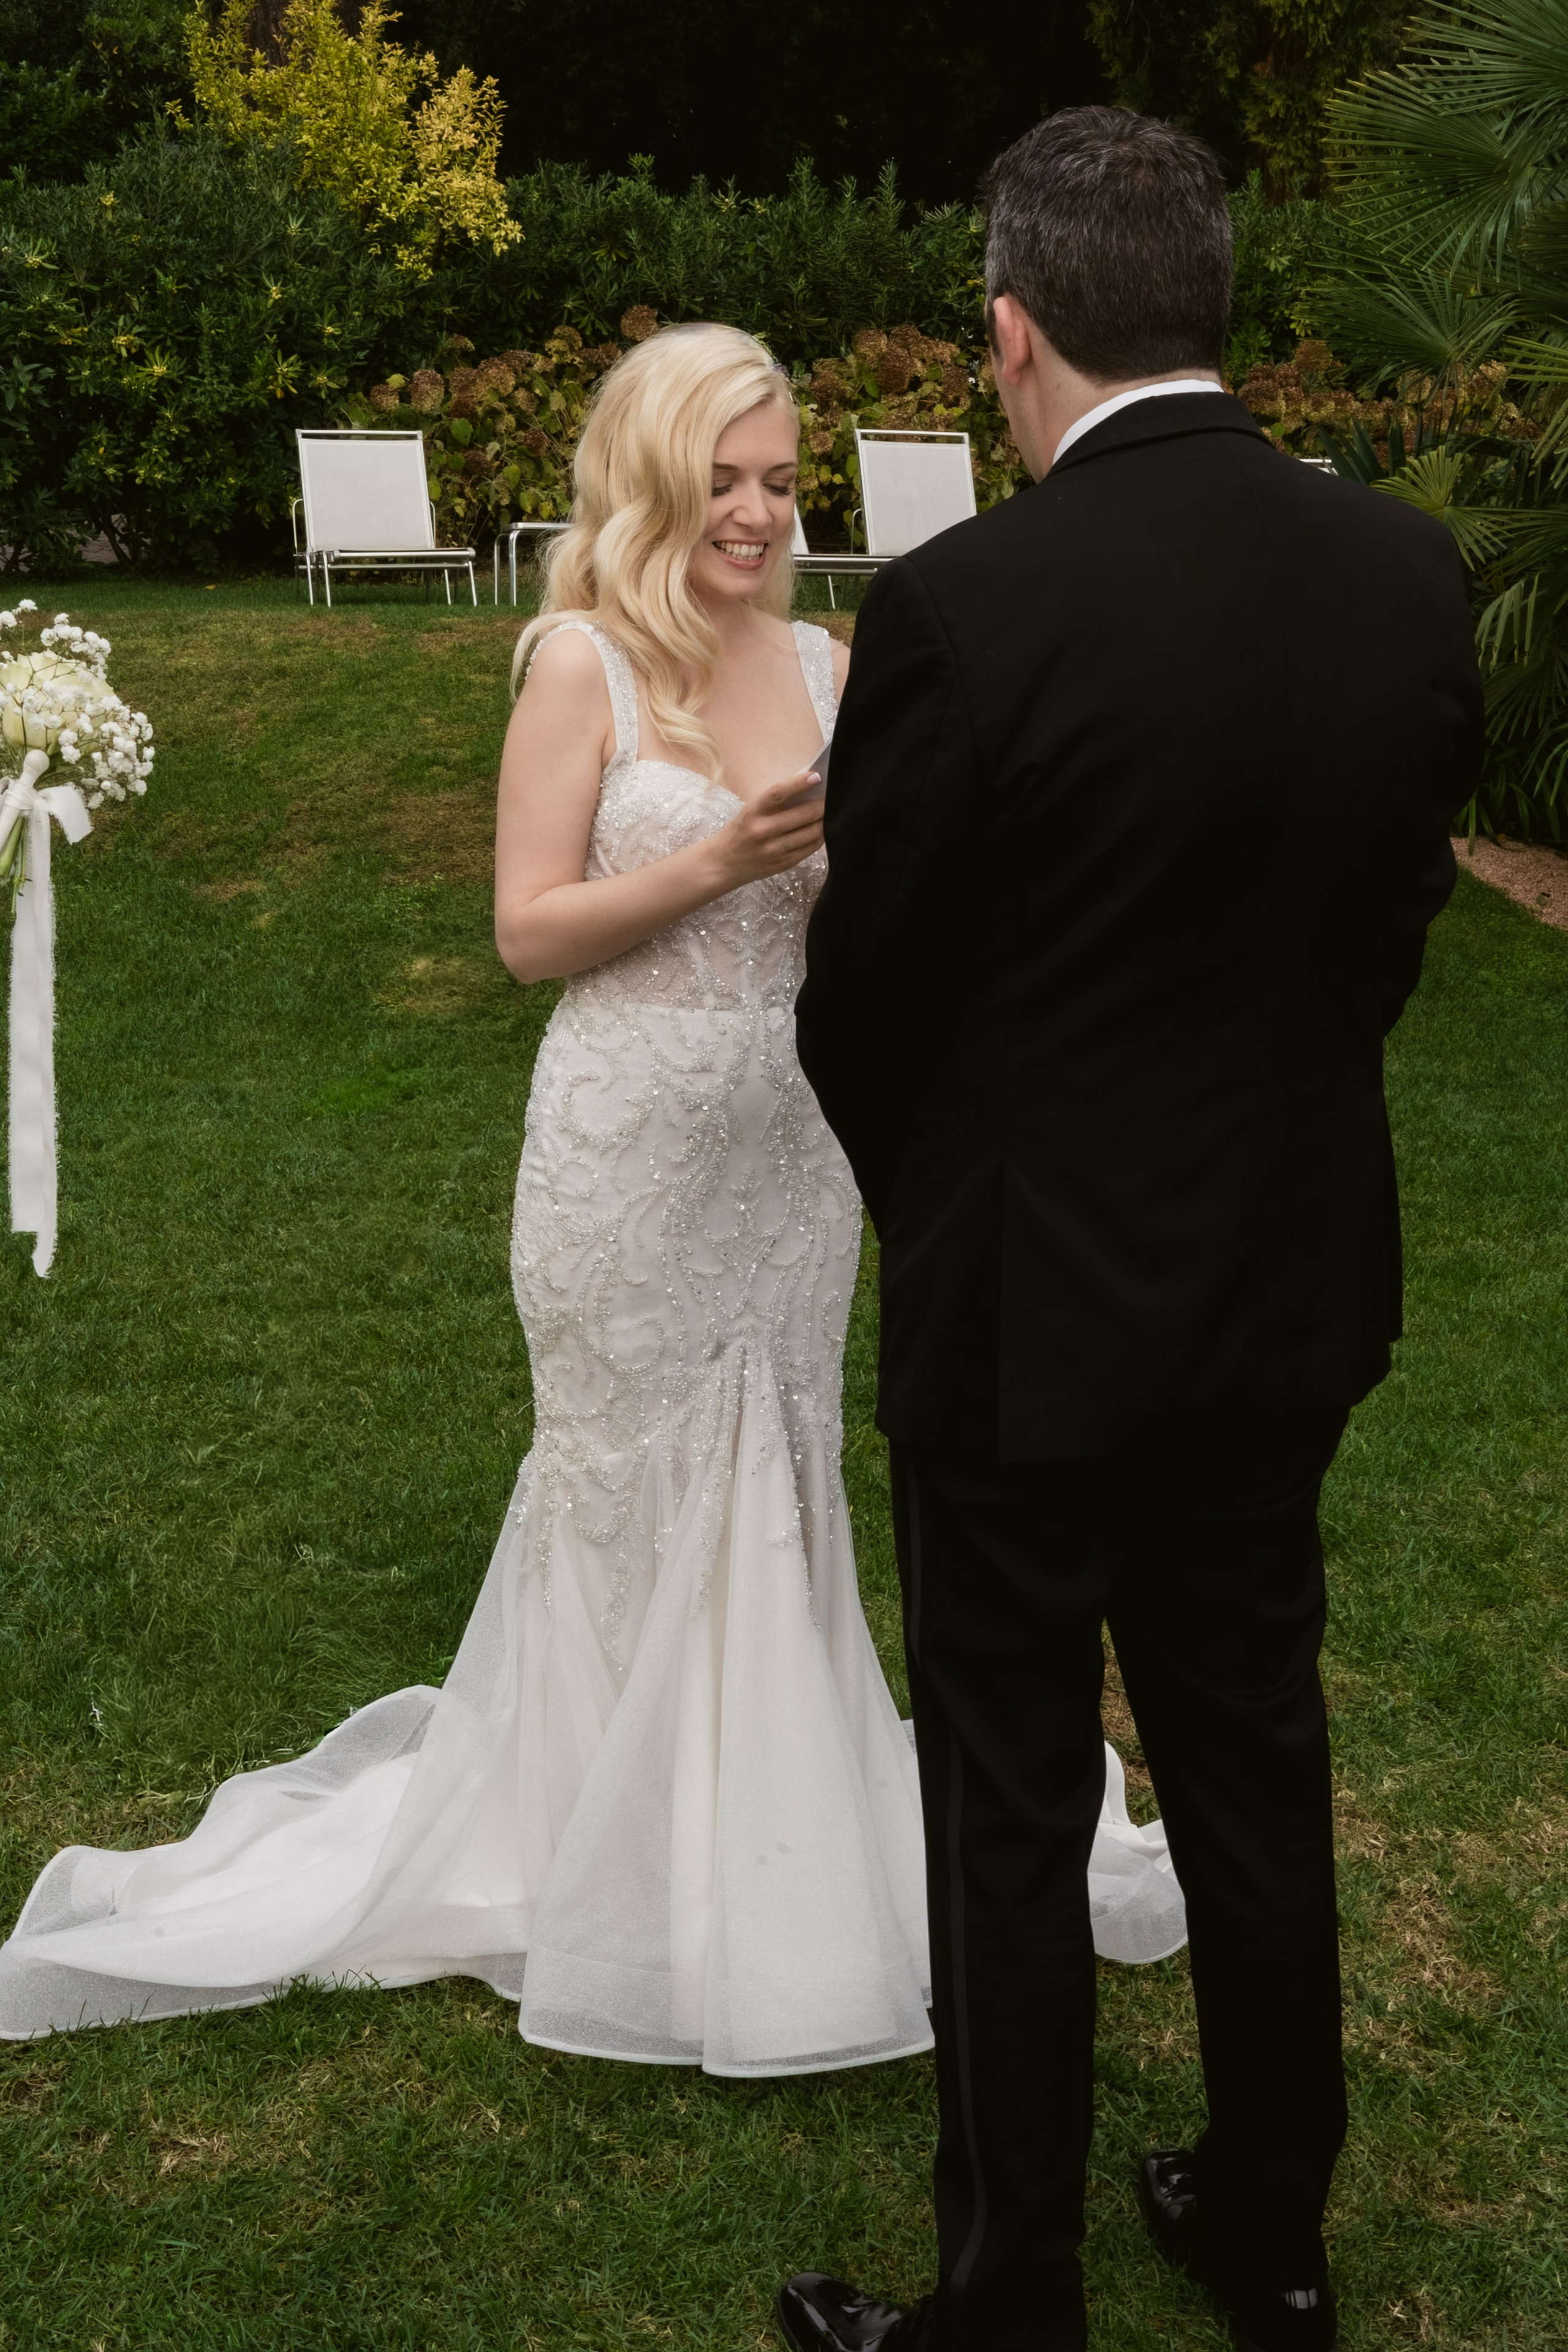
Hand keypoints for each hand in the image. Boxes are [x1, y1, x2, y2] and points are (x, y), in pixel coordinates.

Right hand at [706, 769, 824, 889]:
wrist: (723, 863)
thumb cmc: (741, 831)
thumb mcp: (751, 811)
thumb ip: (775, 803)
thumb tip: (809, 789)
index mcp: (753, 812)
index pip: (778, 793)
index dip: (799, 784)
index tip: (817, 776)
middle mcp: (763, 831)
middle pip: (803, 815)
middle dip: (822, 804)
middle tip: (831, 797)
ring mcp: (774, 850)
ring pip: (812, 833)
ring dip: (825, 821)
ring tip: (829, 812)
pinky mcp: (783, 864)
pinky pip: (810, 848)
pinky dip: (820, 837)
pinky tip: (821, 829)